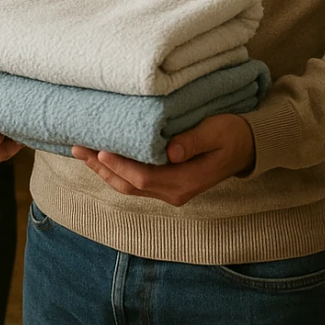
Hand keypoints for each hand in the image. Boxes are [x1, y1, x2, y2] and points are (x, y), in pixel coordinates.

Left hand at [71, 113, 255, 206]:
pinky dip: (115, 169)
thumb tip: (171, 152)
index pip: (144, 178)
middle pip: (129, 185)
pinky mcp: (165, 183)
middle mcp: (174, 192)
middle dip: (102, 167)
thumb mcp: (217, 132)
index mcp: (186, 181)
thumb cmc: (232, 135)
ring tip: (81, 151)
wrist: (246, 147)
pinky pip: (134, 181)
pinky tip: (101, 156)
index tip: (102, 149)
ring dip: (104, 169)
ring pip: (128, 185)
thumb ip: (194, 141)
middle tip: (79, 147)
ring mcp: (169, 190)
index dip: (121, 165)